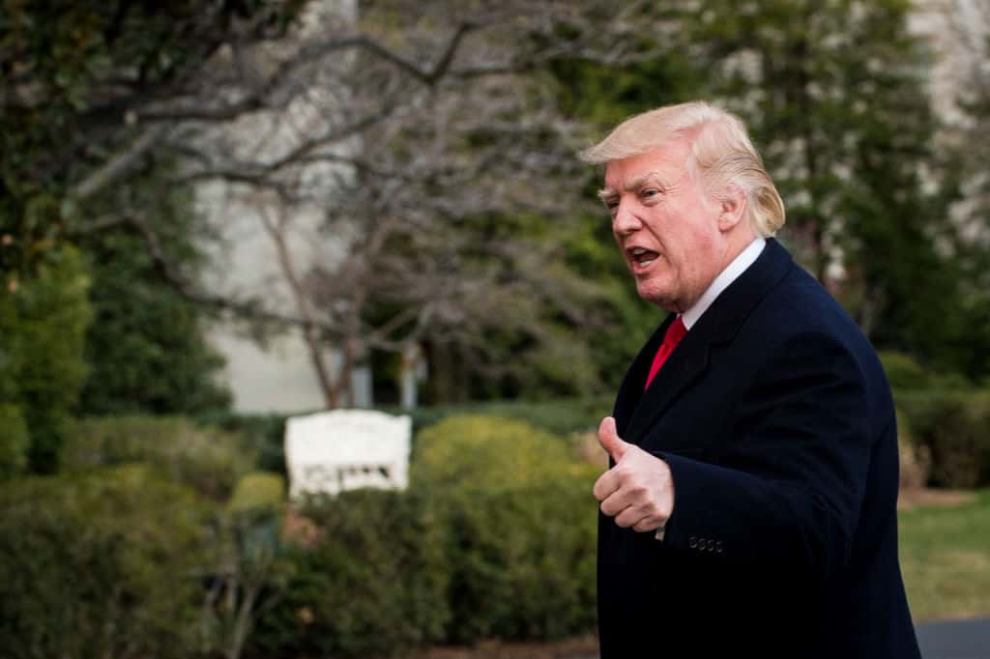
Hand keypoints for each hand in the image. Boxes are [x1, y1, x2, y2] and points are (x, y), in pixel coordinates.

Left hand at [593, 416, 673, 532]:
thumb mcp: (628, 451)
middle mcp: (635, 489)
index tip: (617, 483)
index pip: (598, 493)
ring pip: (621, 521)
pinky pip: (636, 528)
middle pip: (607, 509)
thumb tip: (606, 420)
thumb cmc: (645, 465)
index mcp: (624, 472)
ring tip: (635, 502)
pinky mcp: (658, 517)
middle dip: (614, 502)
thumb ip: (610, 439)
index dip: (605, 489)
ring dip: (625, 514)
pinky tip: (646, 509)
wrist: (676, 478)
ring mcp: (647, 504)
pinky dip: (640, 521)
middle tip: (626, 493)